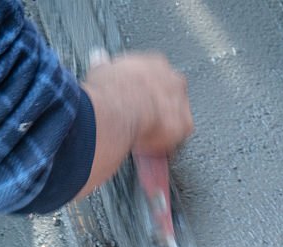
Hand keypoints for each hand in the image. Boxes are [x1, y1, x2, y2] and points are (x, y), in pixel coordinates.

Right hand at [77, 51, 193, 197]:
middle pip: (169, 98)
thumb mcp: (102, 71)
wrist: (120, 108)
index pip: (154, 79)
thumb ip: (105, 67)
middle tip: (142, 126)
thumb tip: (98, 58)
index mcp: (155, 64)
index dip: (144, 95)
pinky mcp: (184, 125)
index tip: (136, 105)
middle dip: (157, 111)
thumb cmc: (109, 90)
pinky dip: (165, 146)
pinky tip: (151, 152)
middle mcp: (172, 79)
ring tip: (144, 142)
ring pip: (175, 118)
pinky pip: (177, 139)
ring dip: (162, 129)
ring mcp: (181, 102)